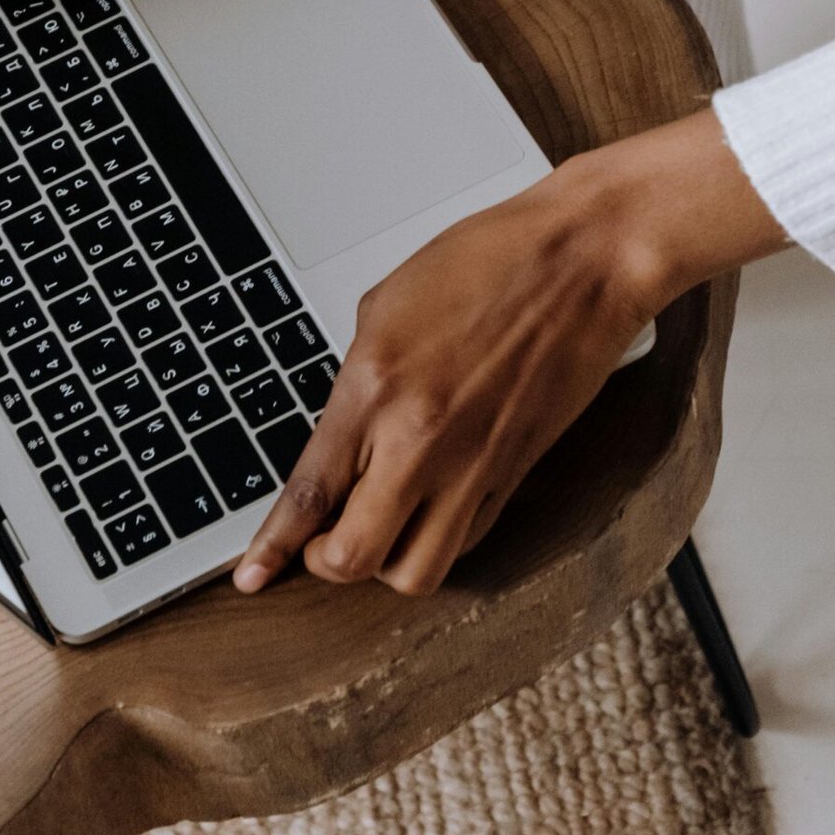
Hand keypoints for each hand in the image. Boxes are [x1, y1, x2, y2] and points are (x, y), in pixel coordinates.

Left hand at [234, 109, 785, 598]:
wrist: (583, 259)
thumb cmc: (491, 260)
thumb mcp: (388, 305)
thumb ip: (356, 381)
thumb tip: (337, 433)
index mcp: (374, 388)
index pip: (308, 494)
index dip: (272, 548)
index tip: (250, 575)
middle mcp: (419, 438)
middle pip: (351, 557)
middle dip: (323, 562)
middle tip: (319, 542)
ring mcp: (472, 463)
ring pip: (414, 572)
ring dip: (384, 564)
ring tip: (377, 530)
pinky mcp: (516, 471)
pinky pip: (466, 540)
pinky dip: (437, 540)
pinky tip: (428, 510)